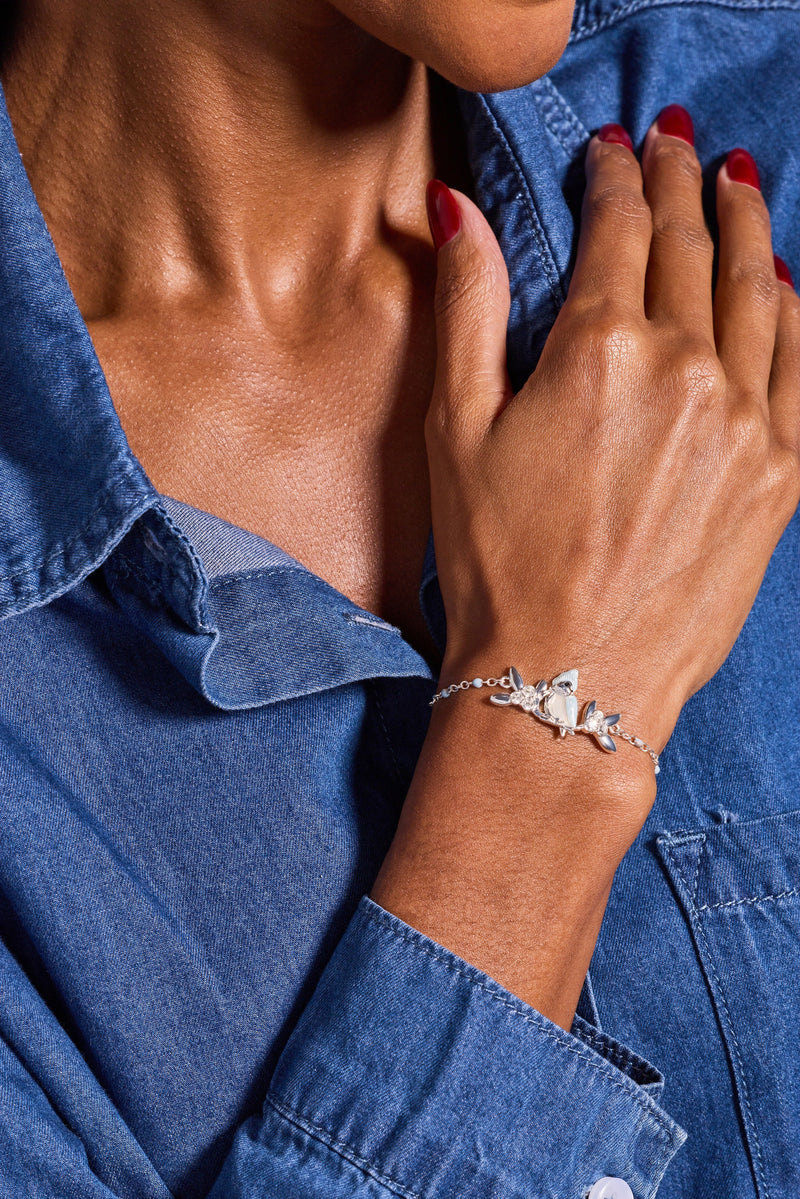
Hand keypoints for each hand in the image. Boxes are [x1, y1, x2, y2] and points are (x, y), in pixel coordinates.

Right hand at [425, 122, 799, 767]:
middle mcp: (688, 370)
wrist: (569, 684)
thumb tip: (459, 211)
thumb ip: (468, 308)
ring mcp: (747, 422)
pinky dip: (796, 311)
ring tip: (738, 183)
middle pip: (693, 246)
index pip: (620, 229)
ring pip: (759, 293)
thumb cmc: (498, 564)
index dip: (617, 178)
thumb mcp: (457, 430)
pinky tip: (784, 283)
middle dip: (682, 183)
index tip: (615, 150)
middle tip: (679, 142)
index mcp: (601, 350)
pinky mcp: (780, 475)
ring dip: (746, 227)